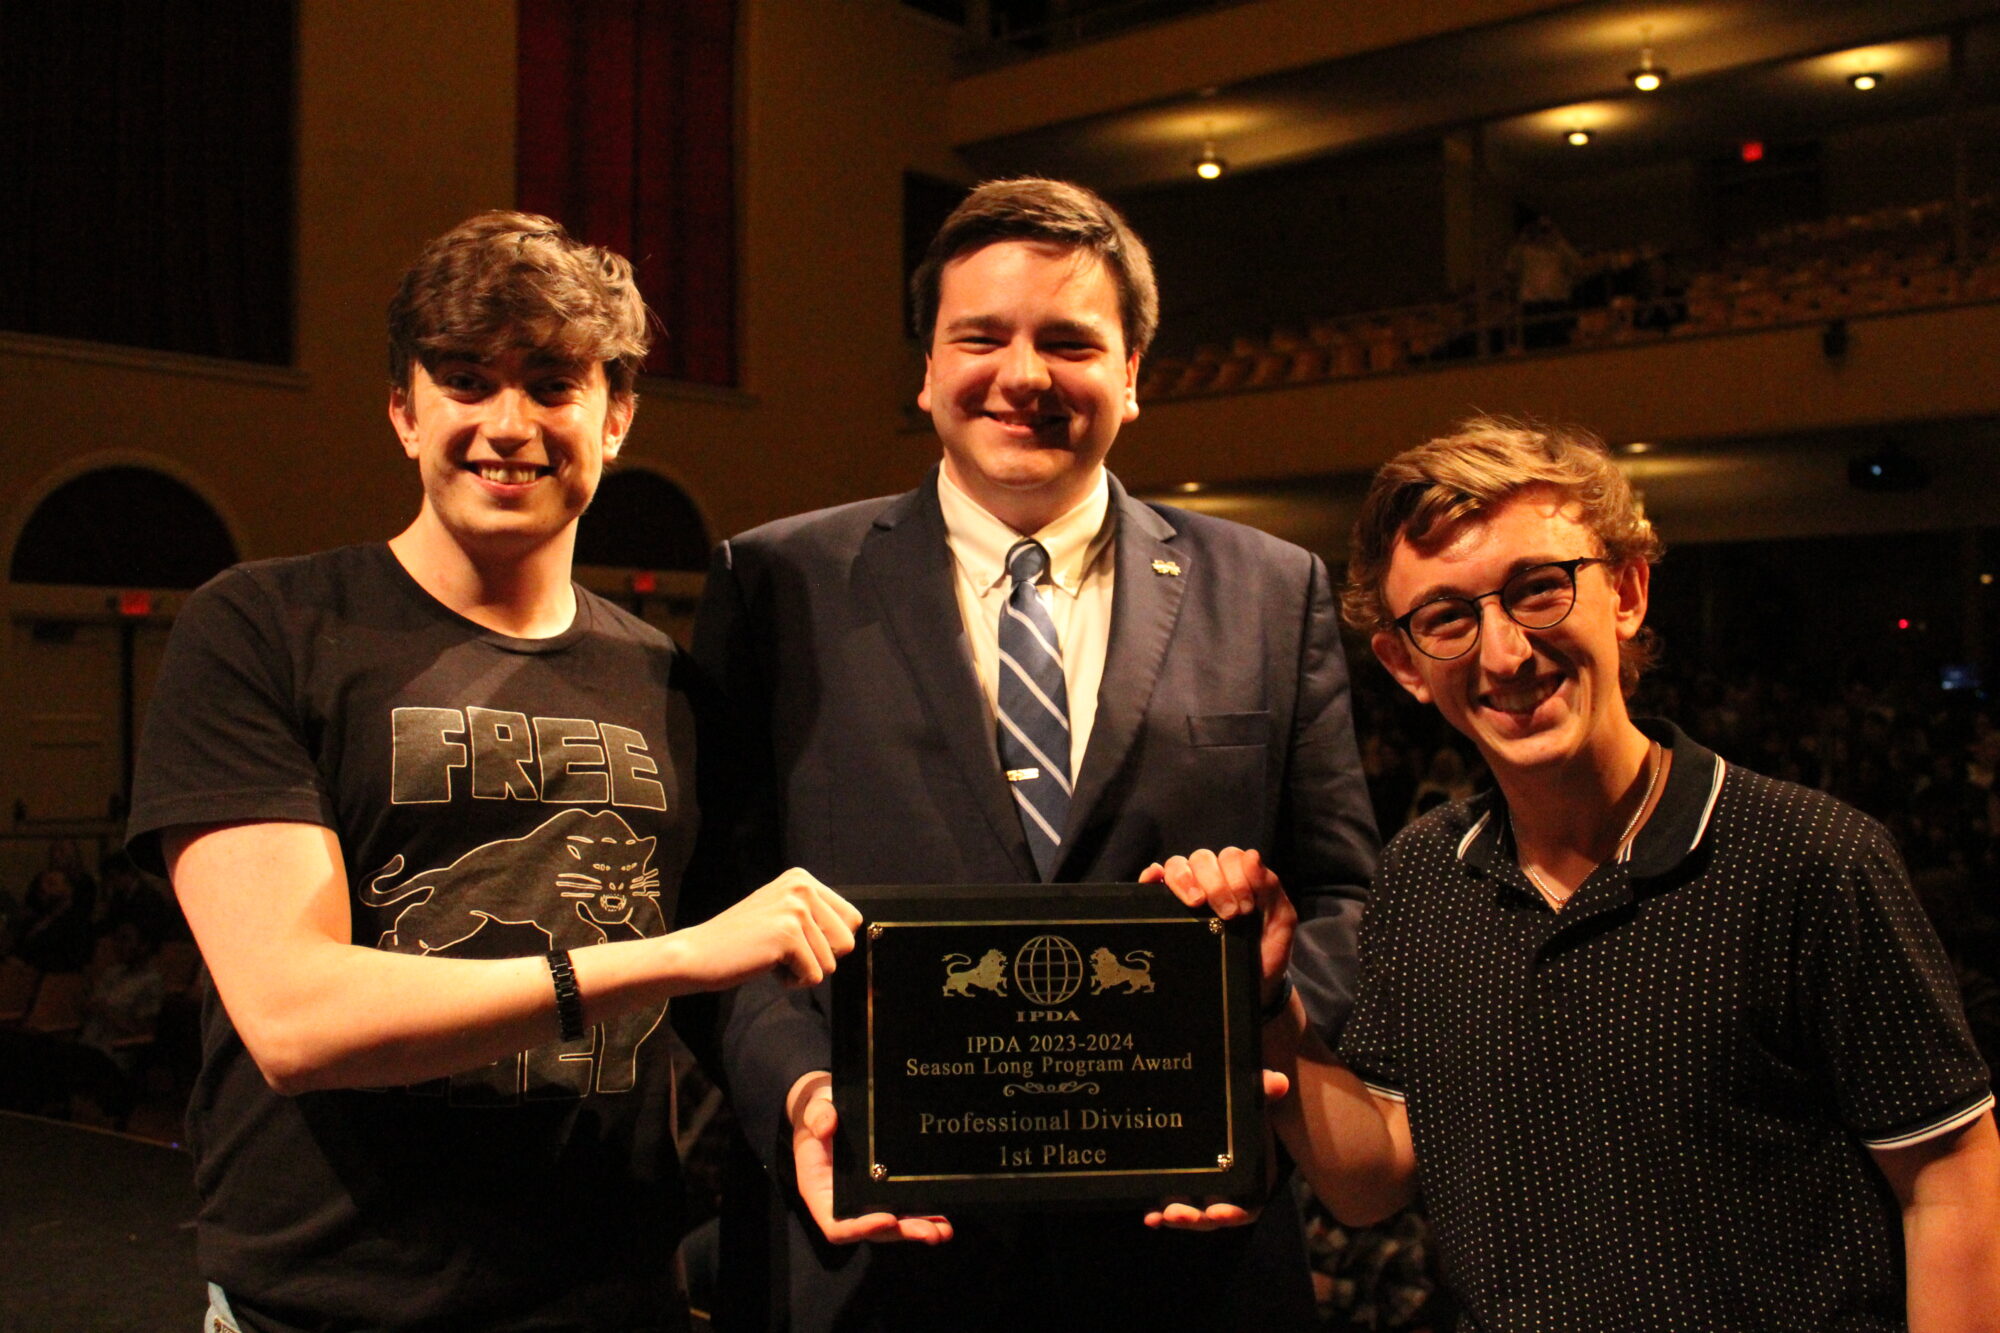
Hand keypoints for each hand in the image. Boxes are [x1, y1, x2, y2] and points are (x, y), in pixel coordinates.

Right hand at [676, 868, 861, 990]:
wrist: (698, 954)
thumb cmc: (742, 942)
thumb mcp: (782, 914)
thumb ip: (815, 915)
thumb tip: (855, 930)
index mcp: (803, 879)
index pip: (852, 920)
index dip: (829, 942)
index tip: (796, 941)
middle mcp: (802, 887)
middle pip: (846, 942)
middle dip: (818, 958)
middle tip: (782, 951)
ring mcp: (795, 909)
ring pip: (830, 963)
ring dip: (802, 970)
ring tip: (770, 956)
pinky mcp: (787, 935)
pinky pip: (814, 976)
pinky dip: (792, 981)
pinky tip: (765, 965)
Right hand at [788, 1074, 952, 1244]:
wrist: (831, 1108)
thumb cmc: (819, 1113)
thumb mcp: (815, 1109)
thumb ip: (817, 1116)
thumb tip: (827, 1126)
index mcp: (820, 1192)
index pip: (837, 1225)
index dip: (861, 1228)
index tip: (887, 1219)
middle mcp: (843, 1204)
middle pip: (873, 1230)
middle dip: (902, 1232)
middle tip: (930, 1232)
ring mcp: (866, 1200)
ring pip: (892, 1225)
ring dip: (917, 1229)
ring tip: (943, 1231)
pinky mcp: (885, 1191)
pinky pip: (903, 1209)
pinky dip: (923, 1215)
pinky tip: (943, 1219)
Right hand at [1142, 847, 1296, 1006]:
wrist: (1251, 988)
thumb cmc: (1266, 953)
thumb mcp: (1280, 922)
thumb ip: (1271, 889)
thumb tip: (1252, 856)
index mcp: (1239, 877)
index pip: (1231, 857)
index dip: (1237, 877)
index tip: (1245, 909)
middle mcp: (1212, 879)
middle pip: (1203, 858)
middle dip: (1217, 884)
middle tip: (1229, 914)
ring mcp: (1188, 891)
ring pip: (1177, 864)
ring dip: (1186, 879)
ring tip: (1196, 903)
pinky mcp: (1166, 907)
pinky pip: (1153, 879)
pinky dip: (1152, 875)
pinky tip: (1155, 880)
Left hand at [1143, 1069, 1290, 1230]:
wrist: (1213, 1094)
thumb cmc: (1238, 1099)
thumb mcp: (1249, 1093)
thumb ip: (1262, 1090)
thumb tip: (1279, 1081)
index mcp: (1253, 1174)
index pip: (1248, 1204)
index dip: (1234, 1213)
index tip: (1217, 1212)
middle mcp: (1228, 1188)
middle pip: (1216, 1215)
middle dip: (1198, 1219)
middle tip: (1177, 1214)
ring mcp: (1202, 1189)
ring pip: (1192, 1214)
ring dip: (1176, 1217)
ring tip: (1160, 1215)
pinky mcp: (1178, 1184)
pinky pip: (1169, 1206)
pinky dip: (1159, 1213)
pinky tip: (1149, 1216)